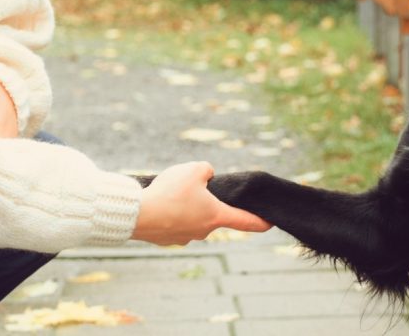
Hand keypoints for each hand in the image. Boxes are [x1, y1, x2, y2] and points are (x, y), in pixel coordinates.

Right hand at [132, 162, 271, 245]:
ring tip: (166, 193)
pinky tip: (157, 203)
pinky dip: (166, 213)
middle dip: (202, 200)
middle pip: (210, 213)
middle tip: (186, 186)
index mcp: (216, 216)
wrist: (138, 214)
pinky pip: (170, 222)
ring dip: (182, 206)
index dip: (259, 221)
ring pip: (188, 217)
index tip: (270, 223)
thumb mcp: (193, 169)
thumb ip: (206, 170)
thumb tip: (206, 176)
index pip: (245, 221)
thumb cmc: (170, 192)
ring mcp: (183, 238)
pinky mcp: (165, 239)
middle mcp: (203, 231)